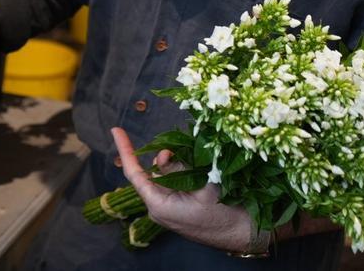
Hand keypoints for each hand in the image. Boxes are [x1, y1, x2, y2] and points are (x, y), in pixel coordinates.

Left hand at [111, 127, 256, 252]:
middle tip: (183, 151)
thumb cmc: (226, 214)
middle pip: (155, 169)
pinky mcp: (181, 205)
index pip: (134, 173)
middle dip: (168, 156)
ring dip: (181, 165)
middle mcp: (160, 206)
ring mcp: (170, 206)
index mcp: (159, 204)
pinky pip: (177, 181)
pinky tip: (202, 174)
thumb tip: (164, 153)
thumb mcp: (204, 185)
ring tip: (201, 171)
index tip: (116, 130)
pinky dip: (186, 171)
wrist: (246, 234)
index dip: (126, 150)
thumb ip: (179, 167)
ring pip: (168, 173)